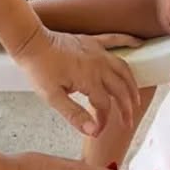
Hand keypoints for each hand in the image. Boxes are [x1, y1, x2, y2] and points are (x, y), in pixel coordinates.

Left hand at [14, 26, 140, 137]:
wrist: (31, 43)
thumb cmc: (40, 69)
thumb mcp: (52, 97)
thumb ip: (74, 115)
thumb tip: (93, 130)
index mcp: (89, 80)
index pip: (105, 105)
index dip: (103, 120)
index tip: (97, 129)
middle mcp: (98, 65)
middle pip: (120, 88)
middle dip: (126, 107)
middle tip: (128, 121)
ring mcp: (97, 51)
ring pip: (123, 68)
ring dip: (132, 84)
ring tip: (136, 98)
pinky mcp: (92, 41)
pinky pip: (115, 39)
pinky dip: (128, 41)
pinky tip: (138, 44)